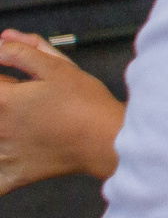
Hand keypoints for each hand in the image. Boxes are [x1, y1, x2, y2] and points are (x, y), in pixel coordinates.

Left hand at [0, 31, 123, 192]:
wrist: (107, 140)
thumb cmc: (87, 105)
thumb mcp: (57, 68)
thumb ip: (21, 52)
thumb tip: (1, 42)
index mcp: (4, 99)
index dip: (4, 80)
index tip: (13, 82)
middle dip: (5, 99)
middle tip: (25, 102)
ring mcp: (4, 153)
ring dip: (3, 130)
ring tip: (26, 120)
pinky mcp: (15, 174)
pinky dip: (0, 174)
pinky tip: (8, 156)